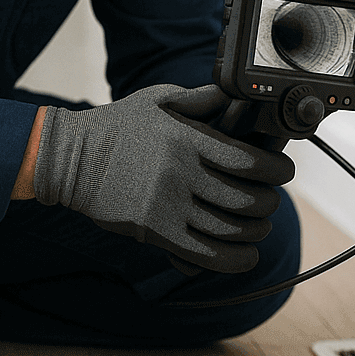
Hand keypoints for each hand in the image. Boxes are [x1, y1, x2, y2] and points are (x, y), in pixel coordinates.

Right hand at [31, 83, 295, 272]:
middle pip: (246, 199)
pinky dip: (233, 260)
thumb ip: (200, 99)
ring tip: (257, 227)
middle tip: (270, 201)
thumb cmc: (117, 126)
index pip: (248, 161)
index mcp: (186, 138)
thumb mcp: (157, 100)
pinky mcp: (155, 231)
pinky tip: (245, 256)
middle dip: (268, 204)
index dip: (276, 171)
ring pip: (229, 230)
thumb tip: (235, 96)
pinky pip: (204, 254)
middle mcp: (181, 173)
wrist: (71, 158)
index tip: (283, 172)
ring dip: (254, 232)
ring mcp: (167, 204)